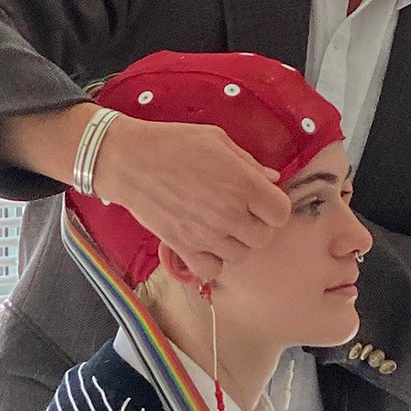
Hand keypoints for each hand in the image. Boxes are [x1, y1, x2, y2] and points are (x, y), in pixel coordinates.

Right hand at [91, 114, 290, 279]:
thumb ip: (249, 162)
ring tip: (219, 224)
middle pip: (263, 237)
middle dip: (255, 224)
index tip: (261, 200)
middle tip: (239, 210)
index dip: (273, 206)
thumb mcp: (217, 140)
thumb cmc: (174, 143)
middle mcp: (229, 213)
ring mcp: (207, 234)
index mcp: (243, 183)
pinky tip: (205, 243)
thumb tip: (272, 178)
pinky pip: (212, 270)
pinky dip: (212, 261)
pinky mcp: (184, 248)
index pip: (281, 213)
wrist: (129, 160)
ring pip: (240, 255)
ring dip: (234, 242)